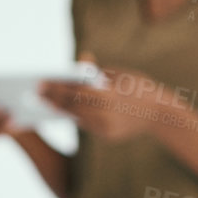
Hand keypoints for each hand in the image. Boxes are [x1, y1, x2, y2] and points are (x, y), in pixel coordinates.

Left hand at [39, 58, 188, 141]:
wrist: (161, 114)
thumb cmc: (139, 87)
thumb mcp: (120, 74)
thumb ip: (97, 70)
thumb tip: (78, 61)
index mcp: (107, 96)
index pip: (74, 92)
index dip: (55, 88)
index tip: (39, 83)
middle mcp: (105, 115)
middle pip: (72, 107)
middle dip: (53, 99)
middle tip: (35, 93)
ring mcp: (106, 128)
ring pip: (77, 117)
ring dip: (60, 109)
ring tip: (45, 102)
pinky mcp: (107, 135)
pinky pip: (86, 124)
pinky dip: (74, 116)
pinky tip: (62, 110)